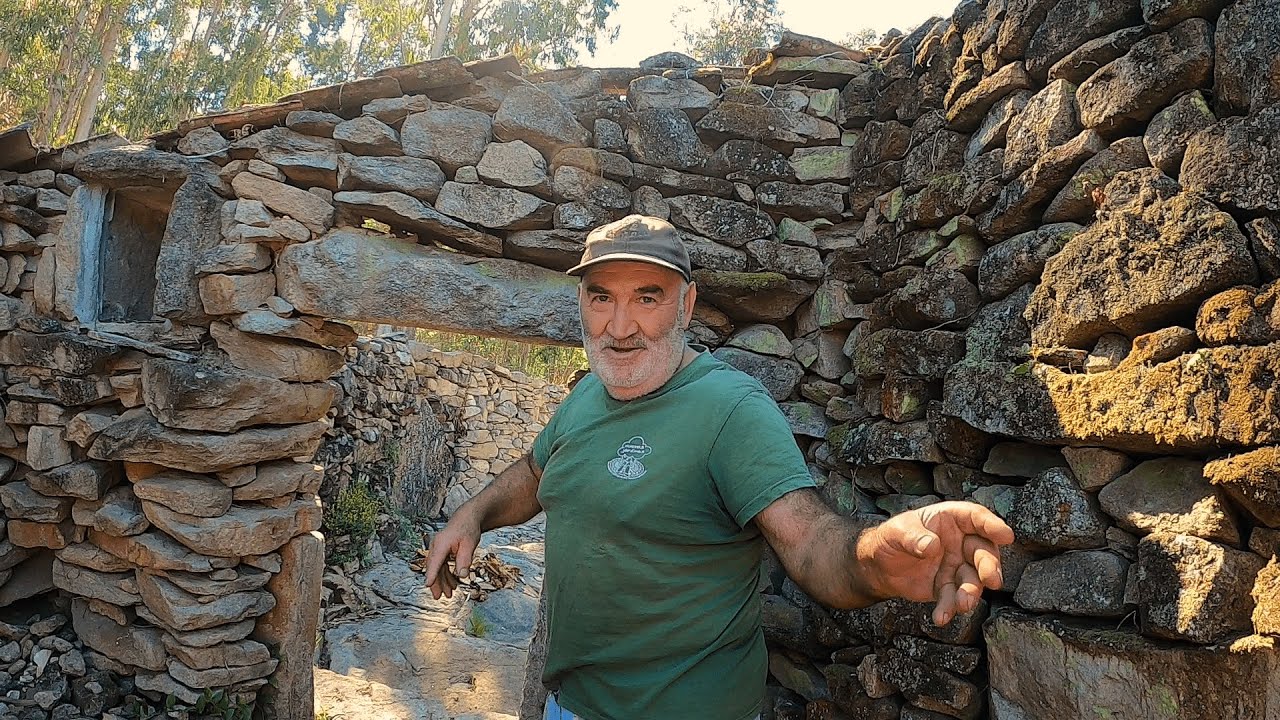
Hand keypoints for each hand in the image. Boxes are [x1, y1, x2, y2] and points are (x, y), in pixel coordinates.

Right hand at [423, 511, 480, 599]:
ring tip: (449, 594)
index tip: (427, 585)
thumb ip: (465, 560)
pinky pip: (441, 566)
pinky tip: (452, 584)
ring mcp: (438, 549)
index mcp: (441, 544)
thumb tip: (462, 575)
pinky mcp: (441, 552)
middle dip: (436, 583)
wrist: (467, 518)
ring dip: (442, 581)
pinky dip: (446, 575)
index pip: (435, 561)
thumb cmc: (467, 528)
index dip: (431, 574)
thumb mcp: (469, 544)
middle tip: (438, 597)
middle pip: (433, 568)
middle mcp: (436, 547)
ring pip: (437, 569)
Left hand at [857, 501, 1013, 625]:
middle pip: (982, 551)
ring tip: (963, 605)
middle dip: (989, 566)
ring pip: (973, 578)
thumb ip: (913, 537)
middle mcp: (960, 542)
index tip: (1006, 536)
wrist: (879, 566)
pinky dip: (949, 608)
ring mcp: (957, 565)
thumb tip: (932, 545)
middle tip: (992, 580)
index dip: (991, 525)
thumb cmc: (891, 539)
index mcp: (950, 519)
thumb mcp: (896, 532)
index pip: (975, 518)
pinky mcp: (949, 587)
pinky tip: (941, 617)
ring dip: (971, 592)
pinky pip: (954, 597)